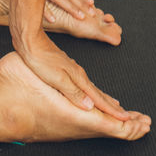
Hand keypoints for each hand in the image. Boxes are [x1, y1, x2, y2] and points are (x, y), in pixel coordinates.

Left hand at [16, 31, 133, 119]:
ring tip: (112, 104)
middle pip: (98, 93)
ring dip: (103, 98)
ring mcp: (72, 69)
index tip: (125, 118)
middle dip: (112, 105)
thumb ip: (73, 92)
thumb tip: (90, 106)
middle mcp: (77, 73)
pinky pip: (84, 83)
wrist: (30, 38)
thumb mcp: (56, 79)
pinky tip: (88, 91)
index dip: (111, 109)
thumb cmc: (40, 59)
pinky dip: (91, 90)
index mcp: (77, 78)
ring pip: (91, 87)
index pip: (97, 98)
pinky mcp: (65, 67)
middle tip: (126, 115)